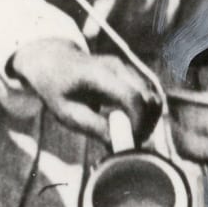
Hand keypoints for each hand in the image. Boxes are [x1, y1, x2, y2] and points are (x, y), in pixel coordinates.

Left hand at [9, 39, 159, 143]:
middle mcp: (118, 67)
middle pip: (150, 99)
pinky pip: (149, 96)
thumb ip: (94, 127)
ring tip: (130, 136)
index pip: (132, 98)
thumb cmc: (57, 89)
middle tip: (131, 144)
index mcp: (99, 74)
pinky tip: (131, 126)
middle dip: (146, 125)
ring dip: (149, 121)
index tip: (131, 142)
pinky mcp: (131, 73)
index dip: (138, 123)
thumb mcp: (67, 113)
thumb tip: (119, 145)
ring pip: (154, 98)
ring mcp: (126, 67)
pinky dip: (146, 114)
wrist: (53, 61)